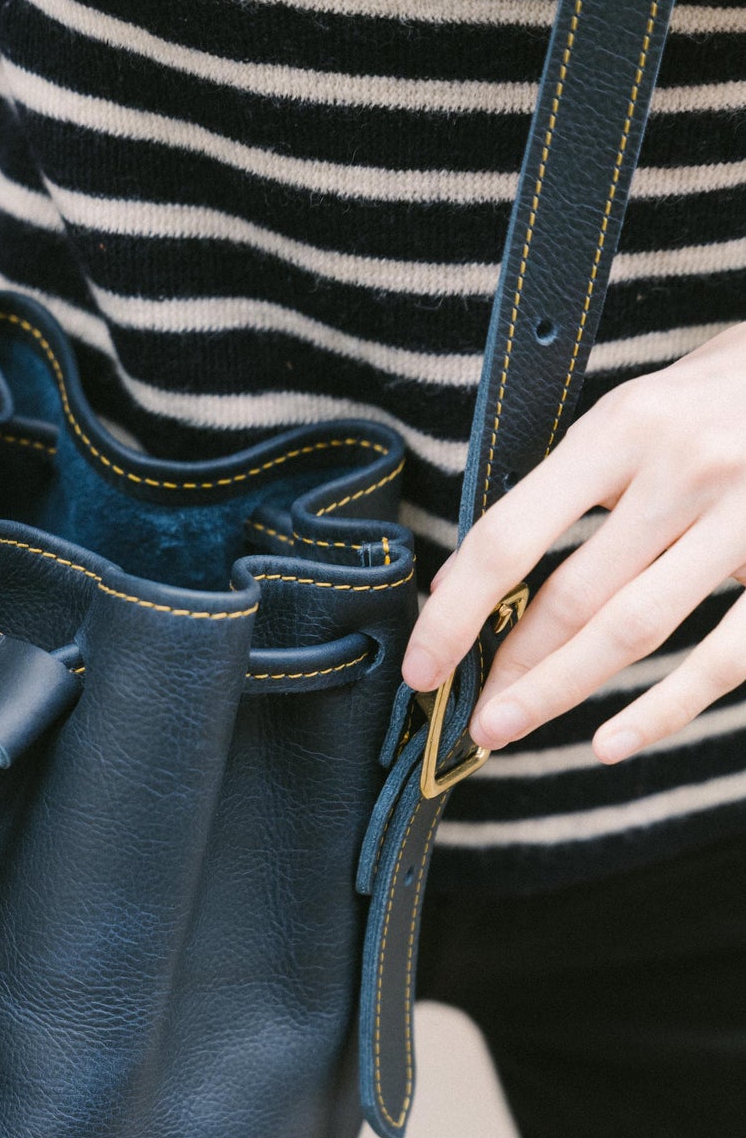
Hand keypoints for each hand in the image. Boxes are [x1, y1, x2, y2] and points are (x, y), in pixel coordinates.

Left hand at [402, 320, 745, 763]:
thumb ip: (564, 488)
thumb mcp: (638, 412)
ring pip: (632, 630)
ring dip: (559, 691)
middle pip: (571, 597)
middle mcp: (686, 468)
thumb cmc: (724, 394)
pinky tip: (612, 742)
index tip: (421, 666)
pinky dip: (663, 709)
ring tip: (508, 729)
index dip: (456, 613)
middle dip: (508, 668)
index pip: (511, 537)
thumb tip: (464, 580)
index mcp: (626, 426)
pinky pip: (723, 657)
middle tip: (468, 717)